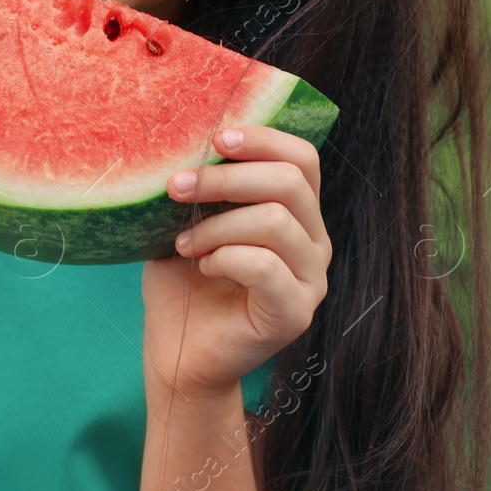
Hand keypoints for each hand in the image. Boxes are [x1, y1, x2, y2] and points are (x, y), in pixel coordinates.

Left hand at [140, 125, 329, 402]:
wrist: (179, 353)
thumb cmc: (183, 283)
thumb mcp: (188, 222)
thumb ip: (198, 187)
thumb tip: (180, 140)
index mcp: (296, 214)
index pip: (301, 159)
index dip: (263, 138)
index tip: (215, 137)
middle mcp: (313, 242)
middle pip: (289, 182)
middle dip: (225, 177)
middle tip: (176, 188)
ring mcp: (311, 279)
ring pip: (275, 221)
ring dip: (216, 225)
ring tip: (183, 242)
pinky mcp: (295, 313)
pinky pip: (266, 266)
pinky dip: (225, 257)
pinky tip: (202, 267)